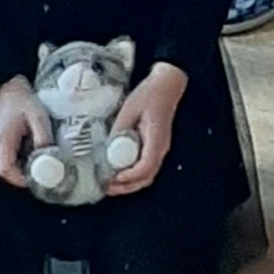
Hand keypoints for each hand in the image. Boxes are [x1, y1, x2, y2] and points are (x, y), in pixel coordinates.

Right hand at [0, 76, 53, 188]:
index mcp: (2, 141)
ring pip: (8, 166)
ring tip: (40, 162)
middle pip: (7, 172)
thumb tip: (49, 158)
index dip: (20, 179)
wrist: (11, 90)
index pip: (6, 170)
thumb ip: (43, 137)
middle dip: (25, 175)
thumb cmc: (24, 102)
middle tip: (43, 173)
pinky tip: (33, 154)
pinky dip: (21, 161)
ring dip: (23, 168)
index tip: (37, 180)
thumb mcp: (38, 117)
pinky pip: (9, 160)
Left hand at [103, 60, 184, 194]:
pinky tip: (118, 170)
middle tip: (107, 188)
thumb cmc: (151, 94)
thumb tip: (107, 148)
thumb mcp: (130, 109)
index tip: (114, 177)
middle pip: (147, 177)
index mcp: (157, 139)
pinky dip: (132, 173)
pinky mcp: (154, 146)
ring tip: (110, 183)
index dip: (129, 176)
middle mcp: (160, 148)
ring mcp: (158, 148)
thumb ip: (119, 128)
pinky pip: (145, 165)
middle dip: (127, 187)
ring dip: (129, 183)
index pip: (146, 167)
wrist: (166, 84)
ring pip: (146, 174)